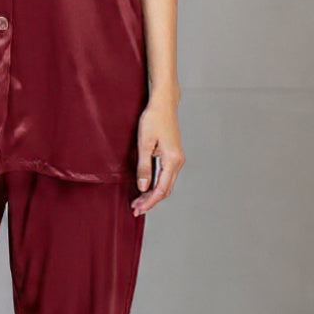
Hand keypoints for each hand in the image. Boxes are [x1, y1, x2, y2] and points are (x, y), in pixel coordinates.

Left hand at [131, 97, 184, 215]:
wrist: (163, 104)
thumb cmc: (154, 119)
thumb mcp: (144, 143)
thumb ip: (144, 167)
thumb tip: (143, 187)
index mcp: (172, 160)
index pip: (161, 189)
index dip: (149, 201)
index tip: (138, 209)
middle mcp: (178, 162)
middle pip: (165, 189)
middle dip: (150, 201)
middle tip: (135, 208)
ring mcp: (177, 159)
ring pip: (166, 183)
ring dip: (153, 194)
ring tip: (138, 201)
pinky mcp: (173, 155)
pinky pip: (166, 176)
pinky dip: (156, 184)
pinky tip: (146, 187)